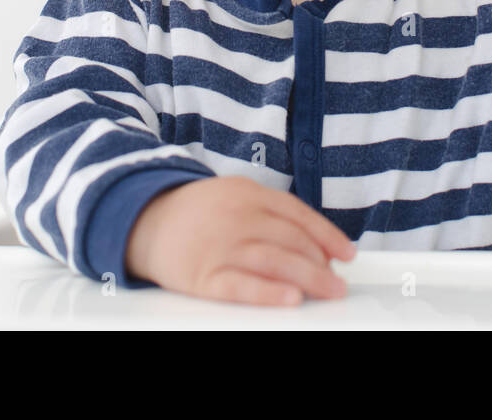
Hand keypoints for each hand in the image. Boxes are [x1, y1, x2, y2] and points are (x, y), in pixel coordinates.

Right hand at [124, 175, 356, 305]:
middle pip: (291, 240)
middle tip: (339, 282)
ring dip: (309, 278)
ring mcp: (220, 246)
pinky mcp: (203, 276)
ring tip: (329, 291)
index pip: (298, 214)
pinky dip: (269, 293)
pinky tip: (290, 299)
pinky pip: (242, 287)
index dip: (327, 235)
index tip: (347, 254)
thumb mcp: (235, 195)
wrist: (144, 219)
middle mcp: (237, 217)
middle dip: (322, 263)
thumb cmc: (198, 212)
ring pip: (274, 261)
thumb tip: (316, 243)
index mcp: (247, 193)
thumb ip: (271, 212)